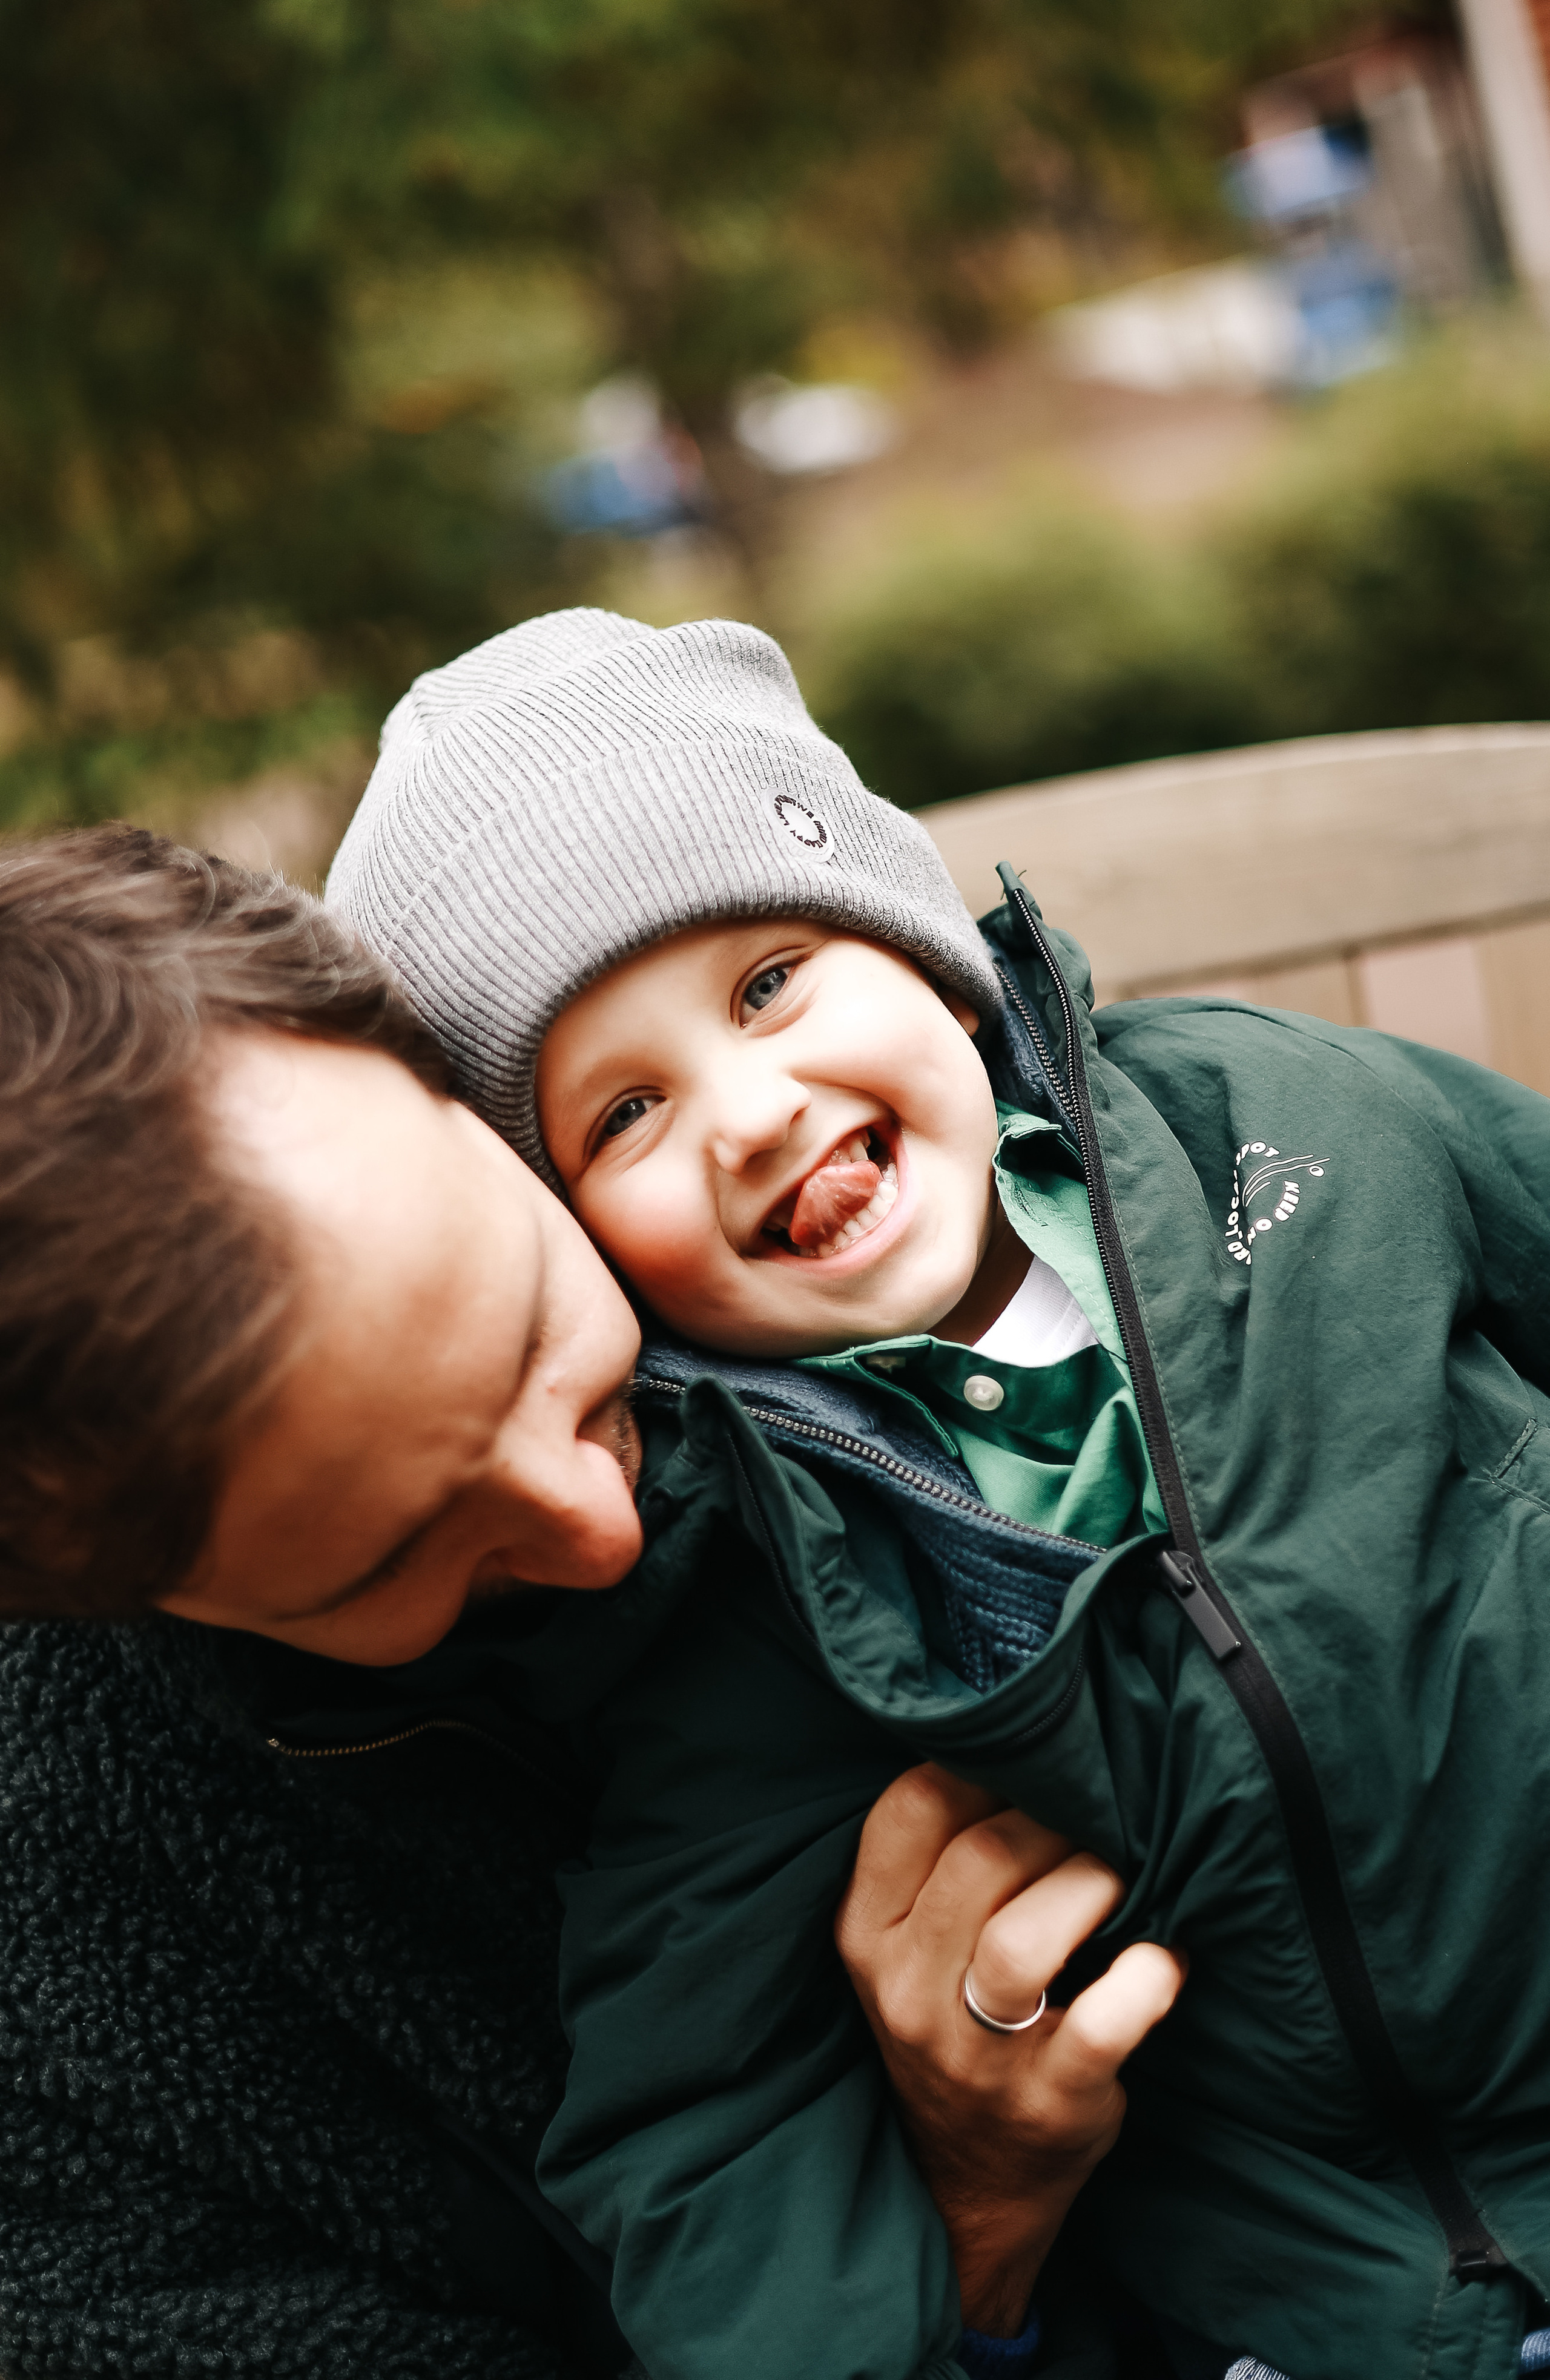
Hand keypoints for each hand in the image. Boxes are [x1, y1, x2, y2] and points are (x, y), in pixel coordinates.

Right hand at [835, 1763, 1184, 2335]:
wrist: (969, 2183)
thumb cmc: (954, 2024)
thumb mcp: (909, 1945)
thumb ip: (940, 1858)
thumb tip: (1025, 1743)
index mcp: (866, 1932)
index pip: (908, 1807)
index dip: (981, 1765)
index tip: (1031, 1767)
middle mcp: (906, 1990)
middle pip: (980, 1860)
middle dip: (1057, 1819)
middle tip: (1098, 1819)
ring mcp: (975, 2053)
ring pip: (1025, 1939)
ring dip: (1093, 1885)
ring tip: (1126, 1876)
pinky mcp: (1051, 2100)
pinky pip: (1105, 2023)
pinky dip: (1149, 1977)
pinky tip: (1168, 1956)